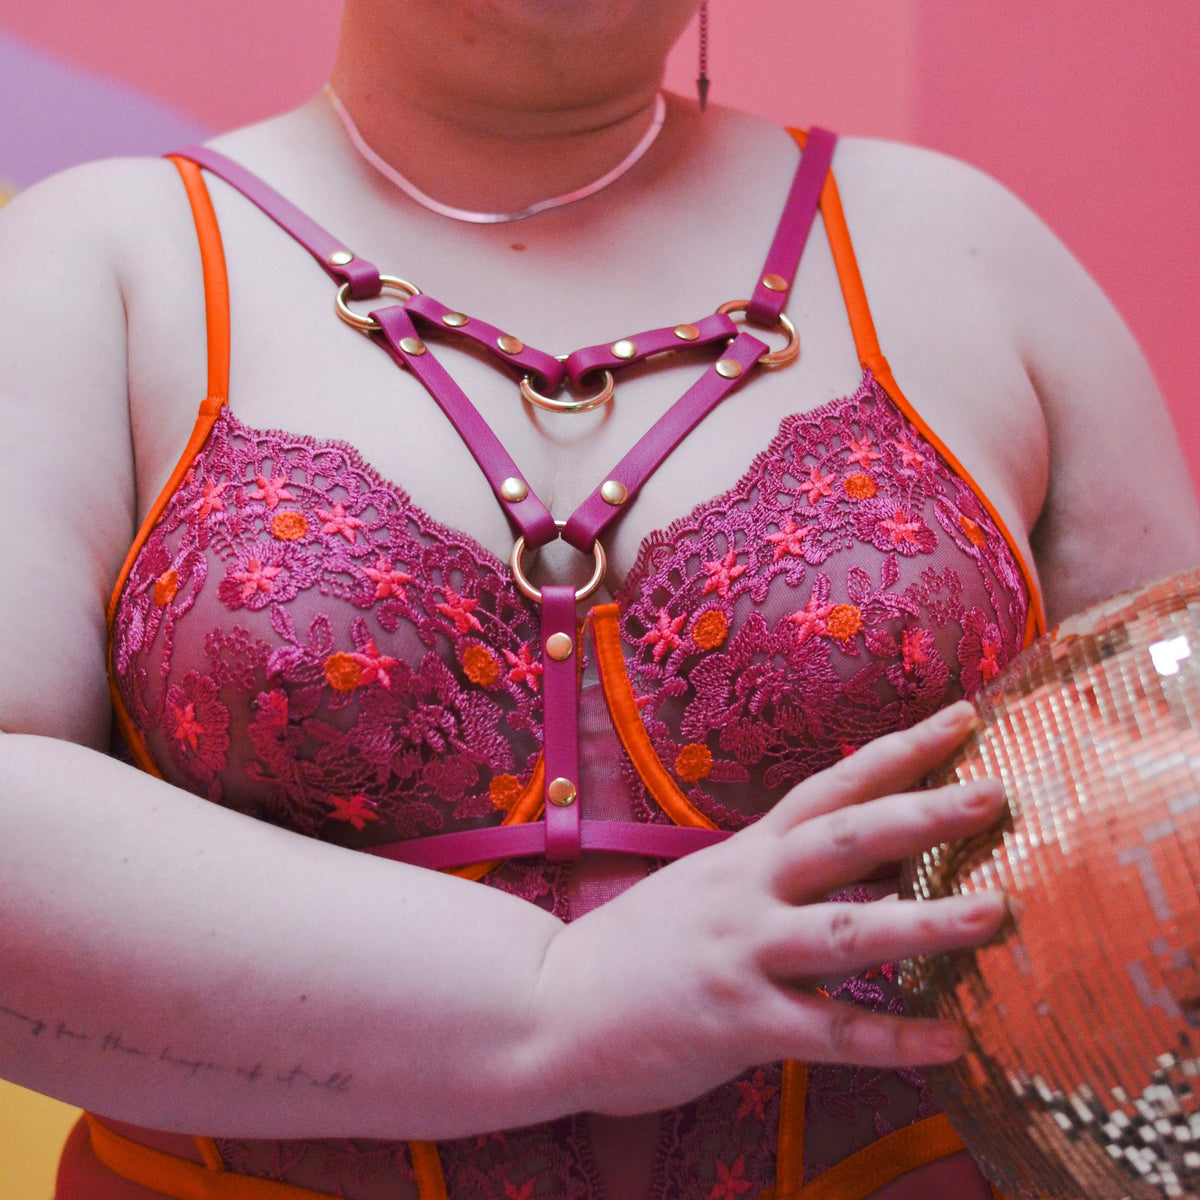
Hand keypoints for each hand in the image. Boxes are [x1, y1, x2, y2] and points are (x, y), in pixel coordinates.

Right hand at [529, 701, 1006, 1116]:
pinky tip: (952, 1041)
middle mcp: (747, 891)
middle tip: (995, 792)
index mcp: (745, 854)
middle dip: (921, 813)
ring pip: (845, 932)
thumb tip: (853, 862)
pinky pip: (828, 1033)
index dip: (897, 752)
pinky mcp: (737, 1022)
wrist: (552, 1005)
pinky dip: (892, 1038)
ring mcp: (741, 954)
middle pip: (844, 840)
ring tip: (996, 911)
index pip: (830, 787)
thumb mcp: (704, 888)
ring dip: (925, 921)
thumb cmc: (637, 947)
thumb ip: (772, 874)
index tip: (964, 719)